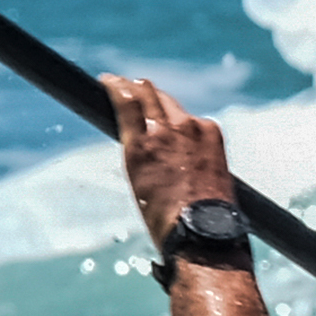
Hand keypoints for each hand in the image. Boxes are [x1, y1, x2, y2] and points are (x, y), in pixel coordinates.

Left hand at [105, 74, 234, 257]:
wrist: (203, 233)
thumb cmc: (210, 221)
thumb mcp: (212, 188)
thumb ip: (196, 172)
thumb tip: (186, 186)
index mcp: (209, 136)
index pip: (183, 116)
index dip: (166, 113)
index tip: (156, 113)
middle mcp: (189, 126)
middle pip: (162, 100)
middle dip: (145, 93)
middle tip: (130, 90)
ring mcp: (164, 131)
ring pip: (144, 95)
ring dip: (128, 87)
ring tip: (113, 82)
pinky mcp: (141, 142)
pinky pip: (126, 104)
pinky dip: (114, 89)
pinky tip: (104, 82)